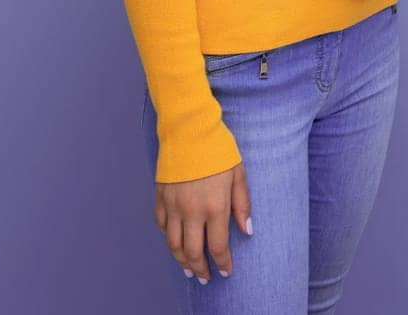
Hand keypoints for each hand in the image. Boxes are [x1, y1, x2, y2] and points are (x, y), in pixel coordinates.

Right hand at [154, 159, 251, 284]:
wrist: (188, 129)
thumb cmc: (217, 150)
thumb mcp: (238, 174)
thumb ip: (242, 205)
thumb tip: (247, 230)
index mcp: (214, 206)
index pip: (217, 246)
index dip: (222, 263)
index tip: (226, 272)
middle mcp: (191, 210)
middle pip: (192, 252)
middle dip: (200, 269)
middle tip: (205, 278)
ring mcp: (173, 204)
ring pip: (173, 244)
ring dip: (181, 260)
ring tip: (189, 269)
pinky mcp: (160, 196)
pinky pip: (161, 225)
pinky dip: (168, 238)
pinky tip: (175, 242)